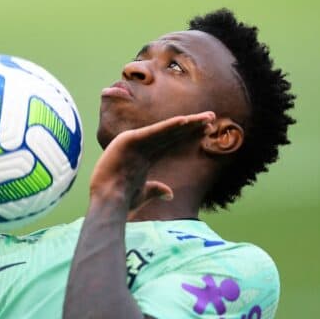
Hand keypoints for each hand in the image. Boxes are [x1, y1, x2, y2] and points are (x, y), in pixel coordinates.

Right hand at [90, 112, 214, 206]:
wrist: (108, 201)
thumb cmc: (122, 199)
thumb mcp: (142, 194)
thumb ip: (156, 190)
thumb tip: (170, 194)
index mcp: (144, 158)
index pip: (170, 142)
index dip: (188, 135)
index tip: (206, 130)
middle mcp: (140, 147)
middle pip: (172, 133)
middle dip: (192, 125)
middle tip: (212, 117)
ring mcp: (135, 142)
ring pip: (166, 130)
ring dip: (188, 123)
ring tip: (207, 117)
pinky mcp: (130, 140)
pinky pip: (154, 132)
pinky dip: (169, 126)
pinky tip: (185, 121)